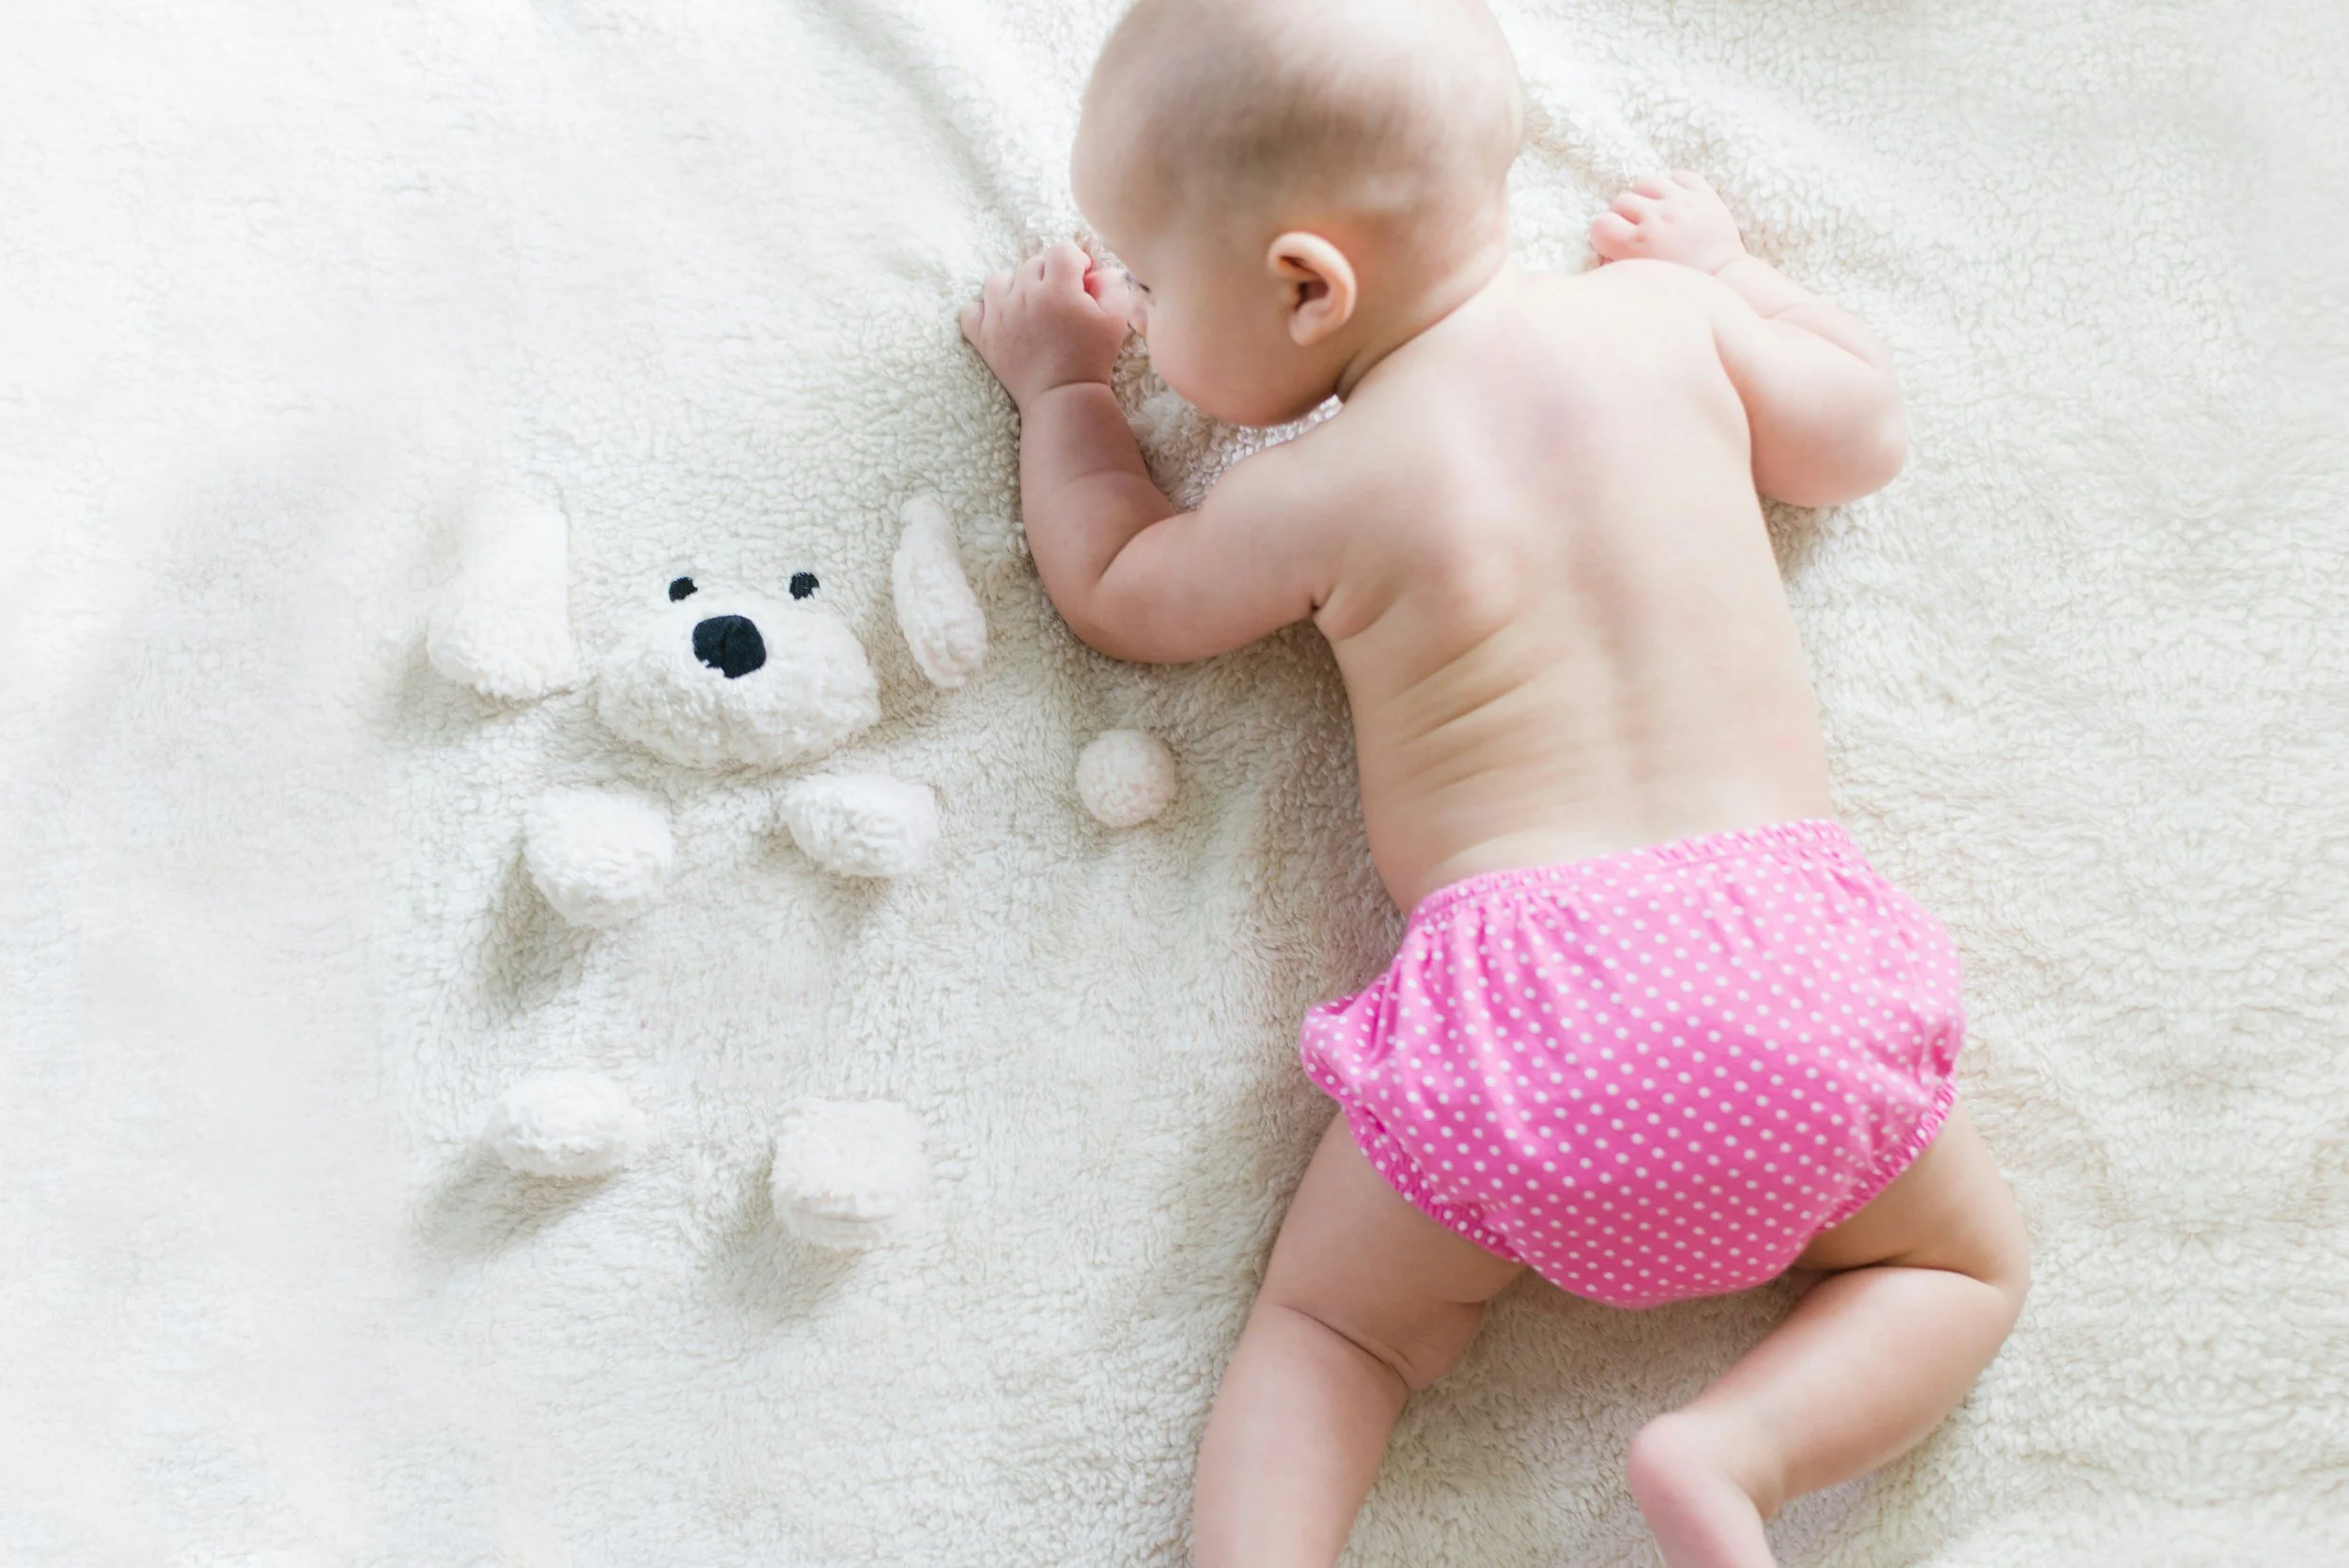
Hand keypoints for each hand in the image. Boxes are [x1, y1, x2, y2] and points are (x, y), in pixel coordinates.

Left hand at [958, 239, 1134, 405]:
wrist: (1063, 398)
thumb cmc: (1092, 358)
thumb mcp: (1115, 319)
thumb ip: (1111, 285)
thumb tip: (1097, 271)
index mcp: (1058, 288)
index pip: (1062, 250)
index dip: (1075, 260)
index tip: (1081, 279)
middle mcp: (1024, 296)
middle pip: (1033, 264)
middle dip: (1049, 275)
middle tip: (1061, 301)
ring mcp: (999, 315)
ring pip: (1000, 279)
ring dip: (1015, 285)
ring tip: (1029, 305)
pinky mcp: (984, 336)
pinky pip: (971, 309)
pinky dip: (983, 309)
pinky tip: (1002, 318)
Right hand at [1589, 171, 1747, 274]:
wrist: (1726, 281)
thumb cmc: (1680, 286)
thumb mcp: (1641, 281)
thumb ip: (1616, 264)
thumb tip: (1604, 248)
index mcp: (1639, 244)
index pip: (1600, 224)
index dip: (1603, 235)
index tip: (1614, 244)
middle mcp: (1659, 218)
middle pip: (1620, 201)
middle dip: (1623, 217)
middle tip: (1635, 232)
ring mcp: (1683, 203)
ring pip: (1645, 182)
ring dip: (1643, 197)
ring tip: (1652, 213)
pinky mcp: (1704, 195)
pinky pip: (1678, 176)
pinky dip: (1672, 186)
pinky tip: (1673, 202)